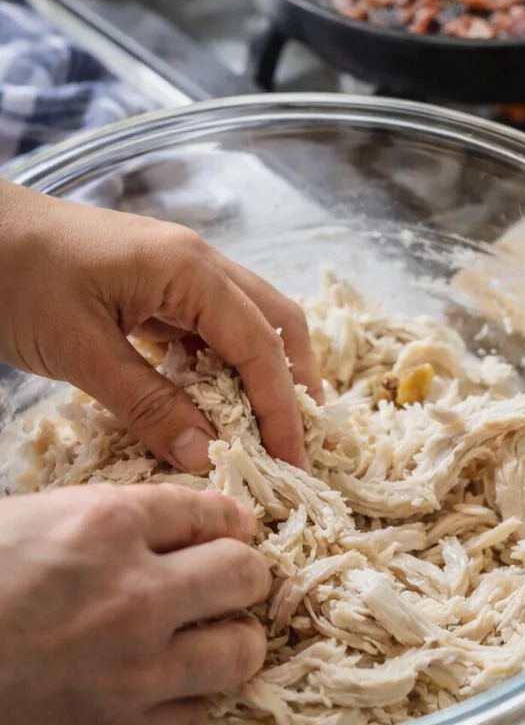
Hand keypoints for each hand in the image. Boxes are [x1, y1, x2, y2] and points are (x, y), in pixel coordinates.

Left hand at [0, 181, 320, 471]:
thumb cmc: (16, 277)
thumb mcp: (80, 351)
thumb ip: (148, 404)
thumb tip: (204, 455)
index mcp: (189, 270)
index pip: (260, 345)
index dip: (281, 406)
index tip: (294, 461)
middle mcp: (198, 263)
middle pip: (276, 322)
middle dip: (293, 383)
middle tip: (297, 444)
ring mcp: (177, 270)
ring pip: (245, 323)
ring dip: (261, 374)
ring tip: (263, 430)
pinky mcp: (152, 284)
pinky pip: (206, 326)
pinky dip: (221, 366)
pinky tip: (212, 403)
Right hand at [0, 484, 268, 724]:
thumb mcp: (15, 526)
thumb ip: (86, 524)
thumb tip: (135, 527)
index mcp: (104, 524)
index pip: (208, 510)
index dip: (225, 521)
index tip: (231, 531)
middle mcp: (136, 591)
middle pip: (245, 573)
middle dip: (245, 575)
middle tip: (232, 583)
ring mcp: (136, 666)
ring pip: (241, 649)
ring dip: (235, 640)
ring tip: (218, 639)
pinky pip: (197, 713)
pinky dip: (193, 701)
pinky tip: (173, 691)